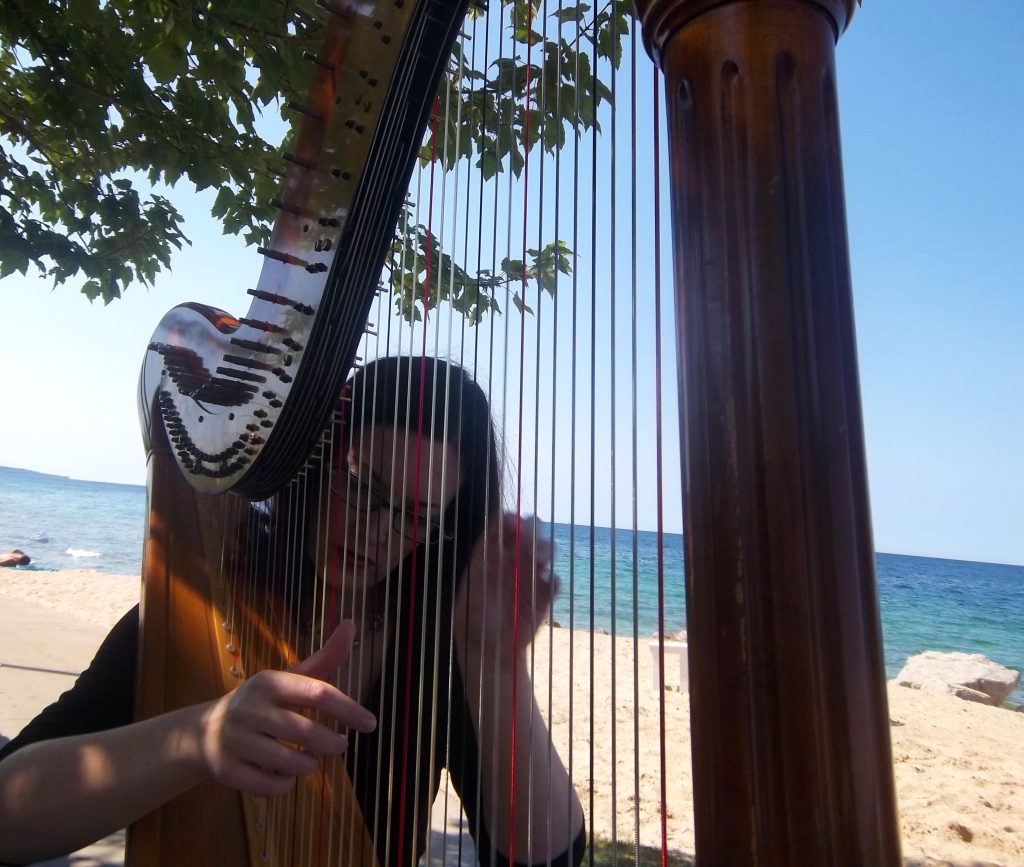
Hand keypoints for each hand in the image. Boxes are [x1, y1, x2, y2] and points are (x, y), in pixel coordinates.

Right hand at [197, 620, 376, 796]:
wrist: (205, 731)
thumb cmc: (261, 703)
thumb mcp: (288, 679)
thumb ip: (324, 658)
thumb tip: (351, 623)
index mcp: (269, 682)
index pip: (318, 692)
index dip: (349, 709)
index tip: (370, 723)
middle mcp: (250, 709)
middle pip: (306, 731)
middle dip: (332, 743)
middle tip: (340, 745)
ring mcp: (235, 740)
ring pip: (291, 763)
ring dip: (310, 765)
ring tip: (311, 758)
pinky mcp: (226, 770)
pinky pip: (271, 786)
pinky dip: (287, 784)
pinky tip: (286, 774)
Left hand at [454, 512, 558, 663]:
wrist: (489, 652)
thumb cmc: (473, 621)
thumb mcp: (471, 590)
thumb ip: (483, 565)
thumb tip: (494, 537)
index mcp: (491, 556)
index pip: (502, 527)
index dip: (509, 521)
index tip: (515, 522)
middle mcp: (511, 561)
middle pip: (527, 533)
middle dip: (532, 530)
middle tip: (532, 537)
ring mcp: (529, 576)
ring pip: (544, 552)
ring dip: (545, 551)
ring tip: (542, 560)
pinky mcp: (543, 596)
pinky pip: (553, 581)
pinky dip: (553, 581)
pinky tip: (550, 585)